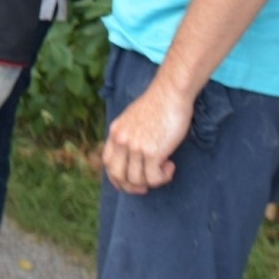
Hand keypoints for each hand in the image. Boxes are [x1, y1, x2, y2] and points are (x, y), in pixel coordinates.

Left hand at [101, 80, 192, 194]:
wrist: (171, 92)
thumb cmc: (159, 103)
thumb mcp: (133, 118)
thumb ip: (129, 134)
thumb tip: (134, 156)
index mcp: (116, 131)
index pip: (107, 162)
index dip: (116, 177)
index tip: (128, 184)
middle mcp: (121, 140)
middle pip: (118, 175)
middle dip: (131, 186)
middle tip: (146, 186)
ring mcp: (135, 147)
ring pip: (137, 180)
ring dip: (152, 180)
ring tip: (165, 169)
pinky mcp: (152, 152)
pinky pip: (153, 178)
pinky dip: (163, 177)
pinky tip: (171, 166)